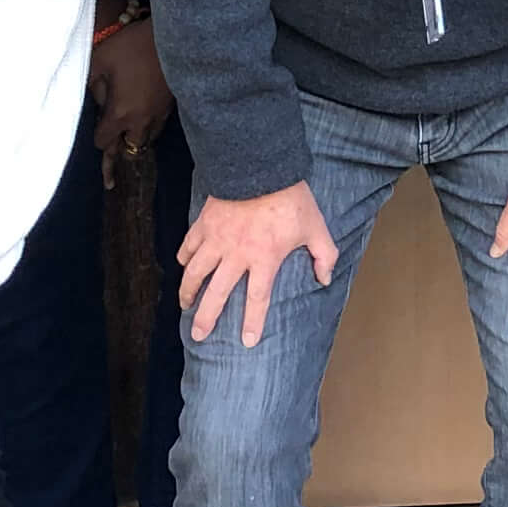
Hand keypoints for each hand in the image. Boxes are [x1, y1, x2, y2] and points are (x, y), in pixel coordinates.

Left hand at [89, 16, 172, 161]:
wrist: (173, 36)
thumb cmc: (132, 45)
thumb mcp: (99, 59)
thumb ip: (90, 83)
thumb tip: (94, 98)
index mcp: (120, 113)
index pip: (104, 142)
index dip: (98, 137)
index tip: (96, 130)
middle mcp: (141, 120)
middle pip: (130, 149)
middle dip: (120, 146)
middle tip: (113, 150)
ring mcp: (160, 114)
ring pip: (148, 140)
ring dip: (137, 138)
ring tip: (130, 133)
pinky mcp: (173, 105)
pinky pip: (159, 125)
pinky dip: (151, 125)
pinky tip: (146, 115)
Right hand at [179, 181, 339, 347]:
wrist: (261, 164)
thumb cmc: (291, 198)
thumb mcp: (316, 227)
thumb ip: (324, 255)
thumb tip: (325, 279)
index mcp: (264, 258)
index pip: (257, 298)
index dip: (252, 322)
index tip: (247, 341)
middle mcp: (236, 254)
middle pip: (217, 293)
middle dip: (206, 317)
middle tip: (197, 335)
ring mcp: (217, 239)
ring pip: (195, 272)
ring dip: (188, 291)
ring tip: (184, 305)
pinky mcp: (204, 223)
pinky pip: (189, 245)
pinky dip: (184, 257)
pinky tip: (182, 266)